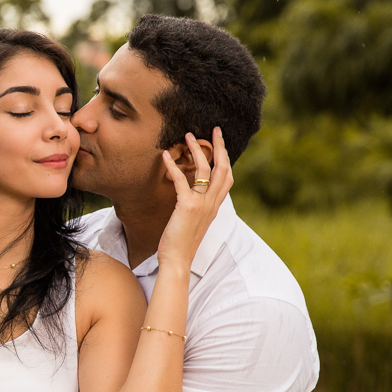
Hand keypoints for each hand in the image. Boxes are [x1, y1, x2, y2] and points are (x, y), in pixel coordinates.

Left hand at [158, 127, 233, 268]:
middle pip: (222, 168)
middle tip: (214, 129)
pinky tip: (165, 156)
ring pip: (205, 170)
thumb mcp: (194, 222)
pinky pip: (182, 181)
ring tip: (187, 136)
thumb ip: (197, 208)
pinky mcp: (187, 207)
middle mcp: (212, 204)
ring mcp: (201, 205)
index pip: (227, 177)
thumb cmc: (181, 244)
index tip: (220, 143)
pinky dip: (173, 166)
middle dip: (219, 146)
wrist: (177, 261)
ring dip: (197, 150)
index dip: (225, 158)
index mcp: (215, 207)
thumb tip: (192, 197)